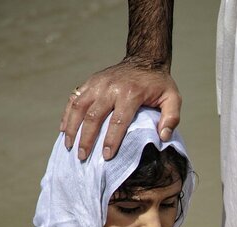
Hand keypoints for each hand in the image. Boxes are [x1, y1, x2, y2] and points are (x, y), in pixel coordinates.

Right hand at [60, 59, 181, 160]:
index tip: (106, 157)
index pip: (118, 121)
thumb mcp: (172, 98)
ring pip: (79, 107)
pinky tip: (64, 129)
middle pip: (94, 117)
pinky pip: (74, 99)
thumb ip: (171, 117)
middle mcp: (110, 88)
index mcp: (130, 94)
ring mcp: (98, 84)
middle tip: (83, 157)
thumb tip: (163, 137)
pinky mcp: (90, 82)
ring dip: (72, 128)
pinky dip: (67, 114)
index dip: (111, 140)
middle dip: (87, 139)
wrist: (144, 59)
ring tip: (69, 146)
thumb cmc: (158, 84)